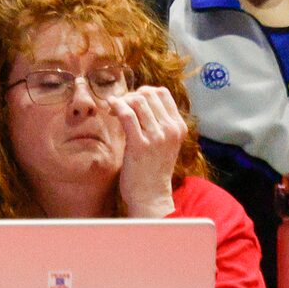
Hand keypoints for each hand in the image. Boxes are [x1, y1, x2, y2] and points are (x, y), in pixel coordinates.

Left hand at [111, 84, 186, 217]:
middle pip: (149, 94)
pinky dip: (116, 106)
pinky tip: (109, 108)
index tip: (130, 102)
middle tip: (118, 106)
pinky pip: (127, 115)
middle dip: (130, 96)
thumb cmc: (152, 169)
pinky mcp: (140, 144)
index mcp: (178, 126)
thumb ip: (157, 123)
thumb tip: (138, 101)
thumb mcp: (162, 143)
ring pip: (138, 101)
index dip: (143, 92)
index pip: (162, 93)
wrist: (150, 194)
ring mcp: (157, 136)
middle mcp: (171, 128)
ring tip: (112, 110)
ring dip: (121, 101)